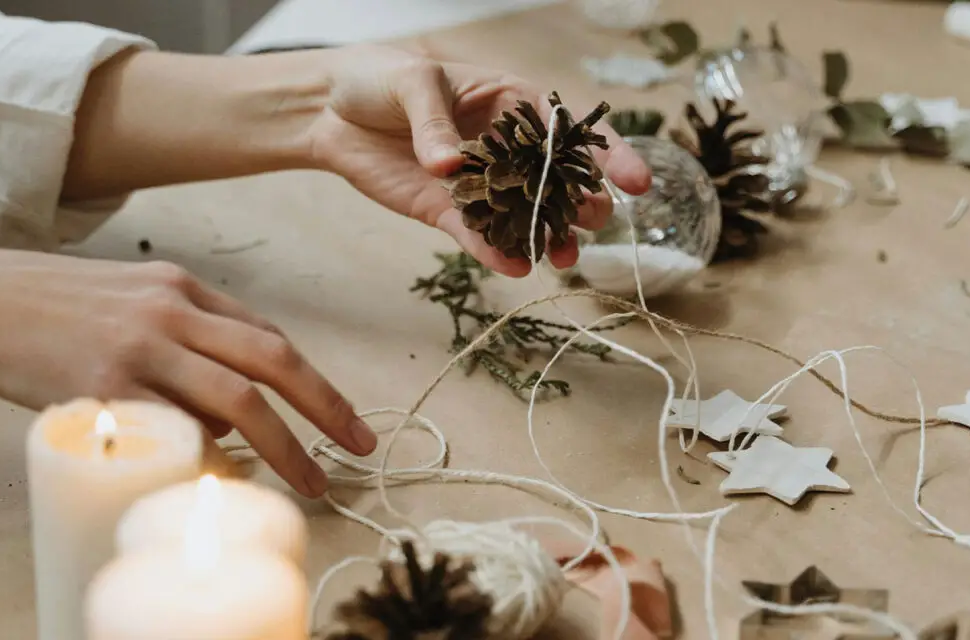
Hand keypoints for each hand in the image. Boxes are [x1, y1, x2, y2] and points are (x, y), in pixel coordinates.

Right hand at [0, 249, 375, 496]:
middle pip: (272, 362)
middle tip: (360, 446)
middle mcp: (171, 312)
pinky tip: (231, 482)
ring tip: (311, 481)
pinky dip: (213, 460)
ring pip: (238, 400)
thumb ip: (185, 332)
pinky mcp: (103, 389)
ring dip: (286, 447)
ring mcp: (140, 349)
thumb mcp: (130, 296)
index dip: (315, 380)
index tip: (344, 416)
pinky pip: (177, 432)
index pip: (268, 336)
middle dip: (327, 407)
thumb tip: (232, 402)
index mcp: (182, 287)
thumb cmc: (52, 306)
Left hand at [307, 44, 651, 276]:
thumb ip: (435, 123)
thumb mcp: (412, 83)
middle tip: (594, 221)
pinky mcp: (447, 211)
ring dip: (545, 237)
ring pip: (522, 216)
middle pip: (555, 181)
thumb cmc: (381, 78)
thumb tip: (450, 163)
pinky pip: (476, 235)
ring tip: (562, 258)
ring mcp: (477, 185)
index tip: (637, 182)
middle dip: (581, 203)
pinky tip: (514, 267)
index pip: (569, 131)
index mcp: (510, 104)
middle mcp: (503, 149)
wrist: (332, 109)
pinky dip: (494, 252)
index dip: (608, 155)